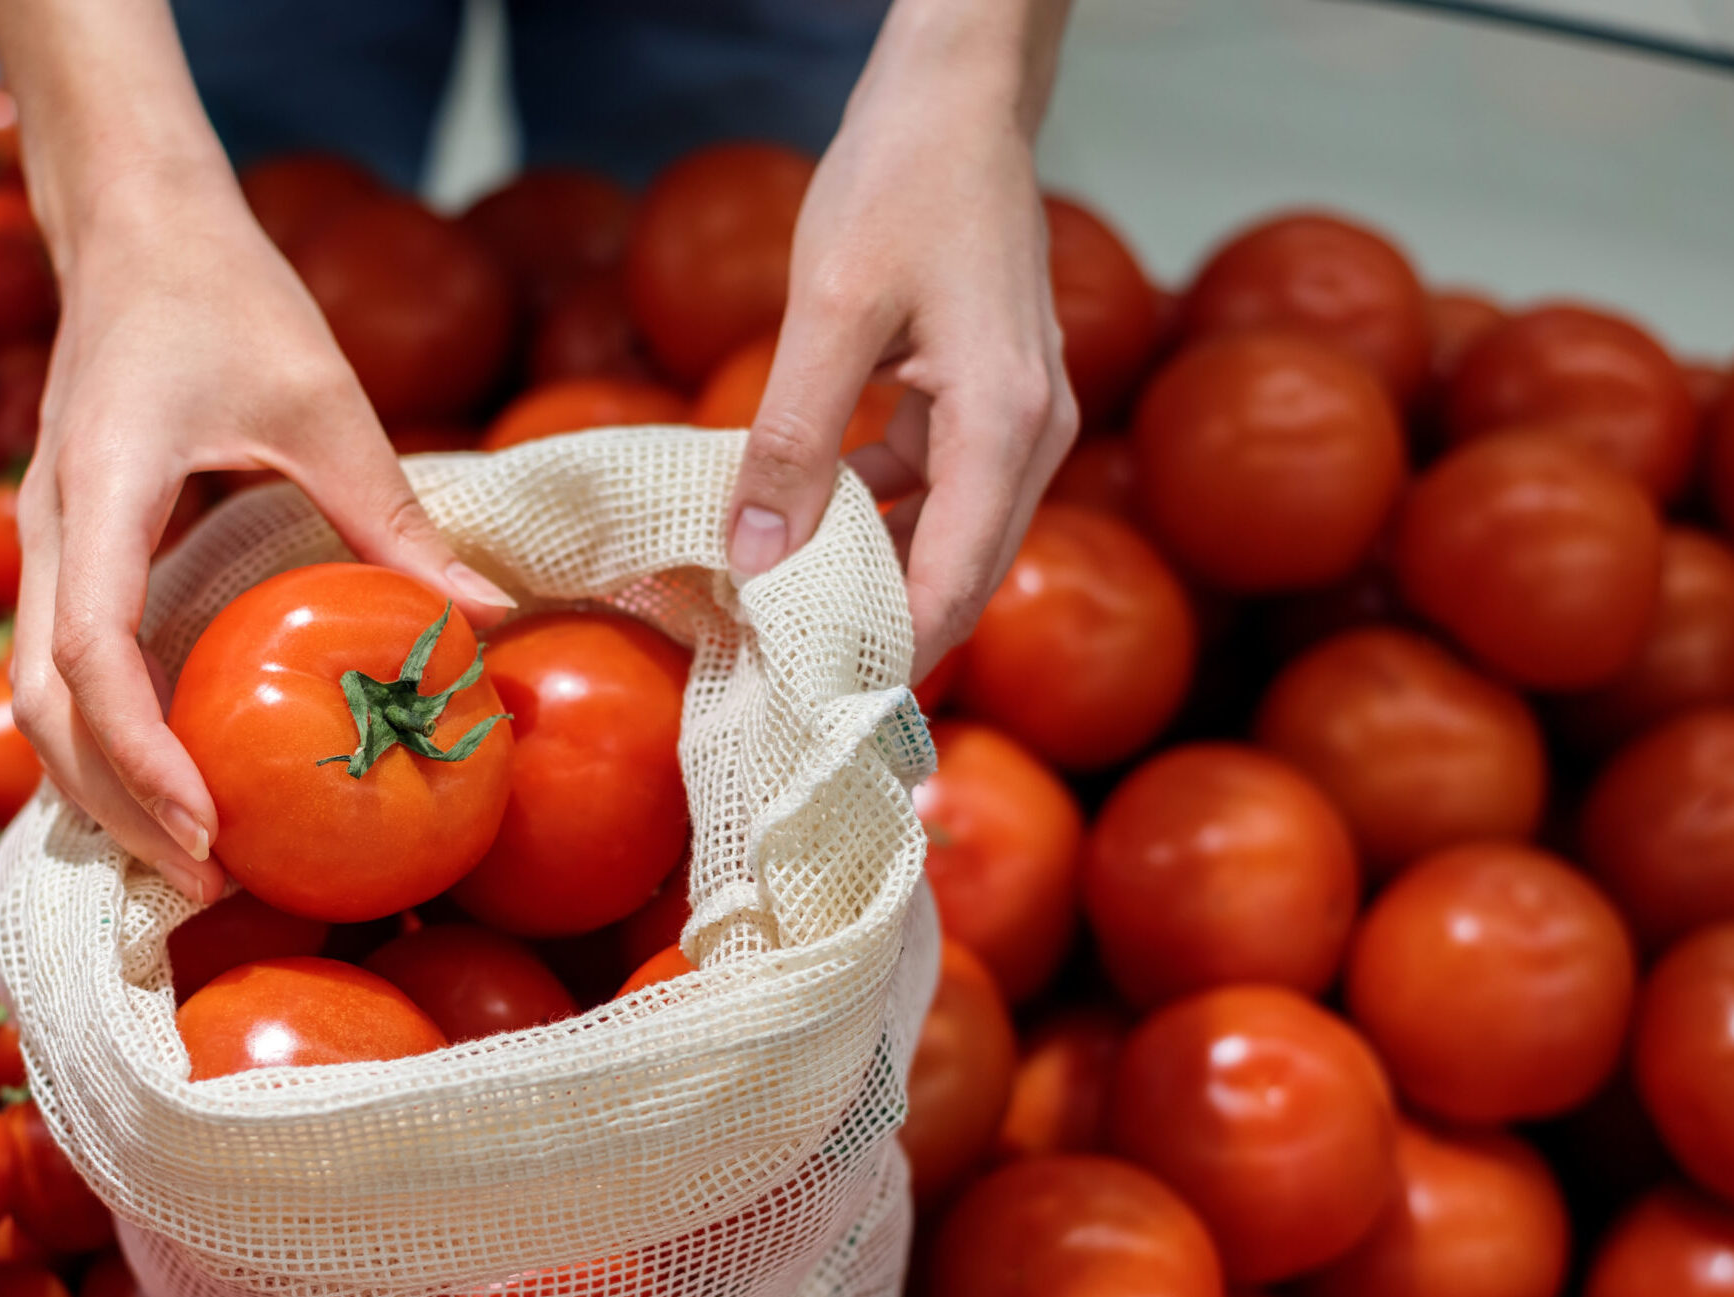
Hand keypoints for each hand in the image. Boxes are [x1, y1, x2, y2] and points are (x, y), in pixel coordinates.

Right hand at [10, 165, 515, 904]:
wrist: (134, 225)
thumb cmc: (227, 294)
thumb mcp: (325, 399)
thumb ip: (394, 516)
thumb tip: (486, 622)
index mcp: (102, 484)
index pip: (89, 652)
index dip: (140, 754)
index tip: (205, 828)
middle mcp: (51, 528)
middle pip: (43, 707)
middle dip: (116, 807)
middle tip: (211, 883)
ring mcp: (47, 544)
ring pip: (36, 703)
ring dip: (102, 790)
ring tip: (195, 866)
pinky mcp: (67, 554)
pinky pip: (62, 673)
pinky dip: (103, 745)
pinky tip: (171, 793)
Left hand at [724, 0, 1078, 678]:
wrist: (956, 96)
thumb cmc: (903, 180)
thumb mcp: (831, 311)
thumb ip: (792, 437)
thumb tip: (756, 555)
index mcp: (1008, 425)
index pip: (953, 587)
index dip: (886, 658)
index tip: (812, 707)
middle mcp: (1032, 437)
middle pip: (958, 581)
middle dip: (876, 637)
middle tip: (783, 686)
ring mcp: (1015, 422)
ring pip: (942, 540)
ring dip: (865, 579)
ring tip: (773, 619)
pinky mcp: (984, 404)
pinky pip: (930, 492)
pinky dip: (870, 520)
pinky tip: (795, 530)